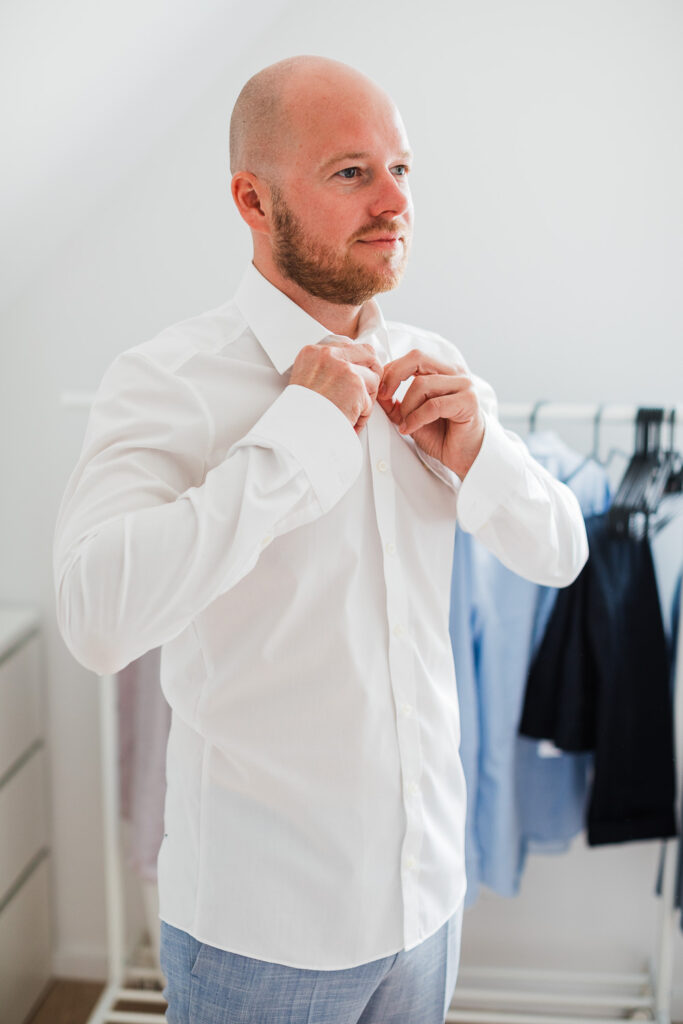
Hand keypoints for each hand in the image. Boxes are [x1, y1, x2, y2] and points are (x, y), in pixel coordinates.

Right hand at [290, 342, 381, 433]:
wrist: (297, 430)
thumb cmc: (299, 413)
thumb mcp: (305, 381)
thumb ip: (325, 370)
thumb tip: (347, 369)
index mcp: (313, 352)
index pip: (348, 346)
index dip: (357, 363)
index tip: (356, 376)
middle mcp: (328, 355)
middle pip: (367, 354)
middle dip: (372, 373)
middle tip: (367, 391)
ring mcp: (343, 368)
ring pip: (373, 379)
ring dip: (366, 399)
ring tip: (351, 413)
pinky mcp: (355, 385)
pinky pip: (370, 401)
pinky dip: (362, 416)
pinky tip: (348, 422)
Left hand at [377, 349, 483, 476]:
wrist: (465, 456)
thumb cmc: (443, 434)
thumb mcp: (411, 415)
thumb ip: (395, 403)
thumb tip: (378, 392)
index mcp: (442, 370)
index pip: (413, 357)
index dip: (391, 370)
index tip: (380, 390)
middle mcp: (455, 372)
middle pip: (417, 358)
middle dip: (394, 376)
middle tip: (384, 396)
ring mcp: (464, 385)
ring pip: (421, 384)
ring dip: (406, 407)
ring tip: (405, 423)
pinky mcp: (468, 402)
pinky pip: (433, 405)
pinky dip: (416, 418)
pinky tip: (410, 428)